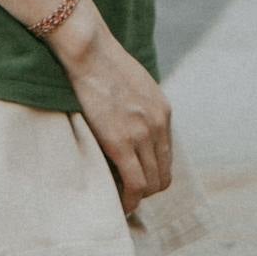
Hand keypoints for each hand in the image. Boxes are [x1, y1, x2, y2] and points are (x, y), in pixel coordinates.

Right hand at [51, 1, 172, 216]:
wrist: (90, 51)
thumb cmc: (103, 63)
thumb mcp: (135, 85)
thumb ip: (140, 108)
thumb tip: (130, 125)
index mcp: (163, 112)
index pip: (166, 157)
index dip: (152, 172)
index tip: (136, 178)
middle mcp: (158, 125)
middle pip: (162, 174)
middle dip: (146, 188)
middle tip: (127, 193)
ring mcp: (141, 135)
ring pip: (150, 183)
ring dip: (137, 196)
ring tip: (121, 199)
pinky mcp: (120, 143)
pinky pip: (134, 183)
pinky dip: (129, 200)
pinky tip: (120, 204)